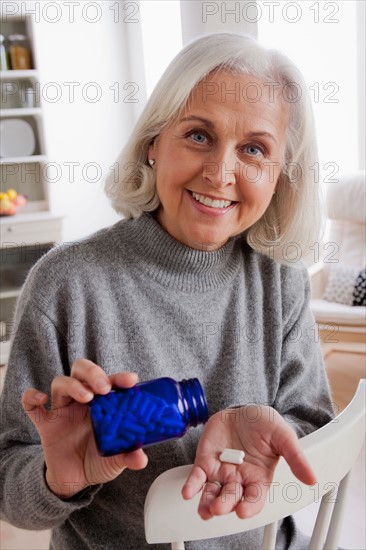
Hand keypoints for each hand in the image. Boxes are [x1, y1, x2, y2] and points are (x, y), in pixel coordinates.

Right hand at [22, 359, 147, 498]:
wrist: (75, 481)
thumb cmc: (99, 461)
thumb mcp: (116, 460)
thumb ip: (127, 456)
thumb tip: (141, 459)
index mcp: (103, 403)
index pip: (110, 381)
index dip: (119, 378)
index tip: (131, 381)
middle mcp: (81, 401)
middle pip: (81, 370)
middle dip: (93, 373)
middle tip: (103, 387)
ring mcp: (62, 410)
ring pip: (61, 382)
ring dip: (73, 385)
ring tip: (87, 397)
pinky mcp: (45, 424)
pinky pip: (31, 406)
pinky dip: (31, 397)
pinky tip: (41, 399)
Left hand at [182, 405, 315, 519]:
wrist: (243, 409)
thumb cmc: (263, 424)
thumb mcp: (283, 436)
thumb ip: (295, 457)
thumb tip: (311, 478)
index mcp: (259, 477)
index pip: (255, 499)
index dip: (249, 506)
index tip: (243, 511)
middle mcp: (239, 479)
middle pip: (232, 498)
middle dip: (225, 504)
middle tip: (219, 507)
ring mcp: (221, 472)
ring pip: (213, 493)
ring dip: (207, 502)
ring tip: (204, 508)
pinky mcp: (205, 462)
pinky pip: (197, 477)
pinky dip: (192, 486)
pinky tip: (188, 492)